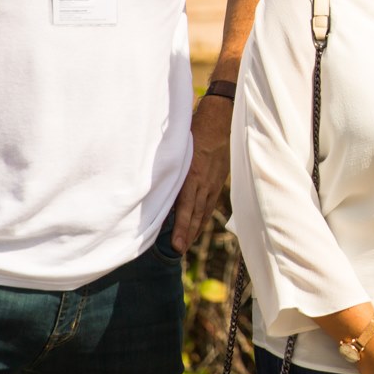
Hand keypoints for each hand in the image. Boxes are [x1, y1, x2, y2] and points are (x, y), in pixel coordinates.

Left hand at [171, 95, 231, 252]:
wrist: (220, 121)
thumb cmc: (194, 131)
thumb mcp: (178, 148)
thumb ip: (168, 168)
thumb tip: (153, 187)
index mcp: (192, 176)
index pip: (186, 209)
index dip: (181, 229)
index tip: (175, 246)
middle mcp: (204, 183)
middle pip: (195, 215)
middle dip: (187, 235)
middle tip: (179, 252)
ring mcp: (213, 183)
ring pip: (203, 211)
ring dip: (194, 229)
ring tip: (185, 244)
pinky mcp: (218, 181)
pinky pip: (209, 204)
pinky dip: (202, 217)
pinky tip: (197, 225)